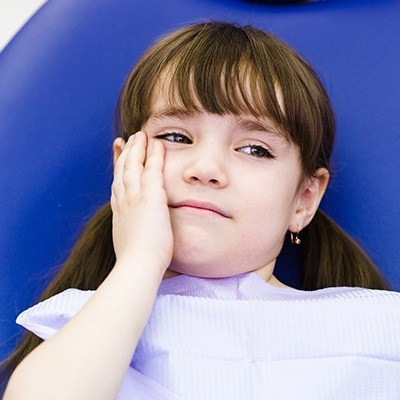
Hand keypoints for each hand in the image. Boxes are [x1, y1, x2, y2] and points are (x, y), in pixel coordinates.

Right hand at [110, 131, 172, 272]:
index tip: (118, 159)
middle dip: (125, 154)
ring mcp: (135, 197)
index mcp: (119, 212)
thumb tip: (132, 239)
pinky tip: (158, 144)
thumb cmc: (135, 262)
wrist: (137, 265)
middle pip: (122, 171)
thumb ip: (130, 236)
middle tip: (126, 139)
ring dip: (137, 148)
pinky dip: (154, 156)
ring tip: (141, 135)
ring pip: (134, 165)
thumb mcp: (127, 245)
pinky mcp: (151, 197)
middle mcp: (123, 201)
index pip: (117, 185)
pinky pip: (153, 170)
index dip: (117, 170)